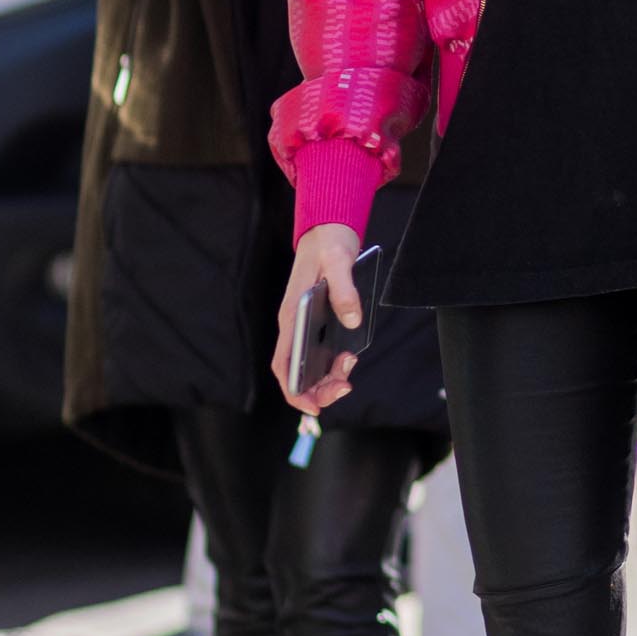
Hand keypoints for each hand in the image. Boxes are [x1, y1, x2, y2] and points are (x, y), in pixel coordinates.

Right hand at [273, 221, 363, 413]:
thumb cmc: (328, 243)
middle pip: (298, 371)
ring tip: (350, 368)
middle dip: (318, 389)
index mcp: (291, 315)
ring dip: (328, 377)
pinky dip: (334, 363)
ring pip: (311, 365)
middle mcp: (294, 325)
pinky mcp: (318, 323)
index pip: (283, 363)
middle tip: (344, 388)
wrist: (328, 228)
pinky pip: (322, 353)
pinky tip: (350, 356)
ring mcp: (305, 326)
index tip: (312, 406)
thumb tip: (353, 320)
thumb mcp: (339, 260)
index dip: (293, 390)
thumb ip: (345, 289)